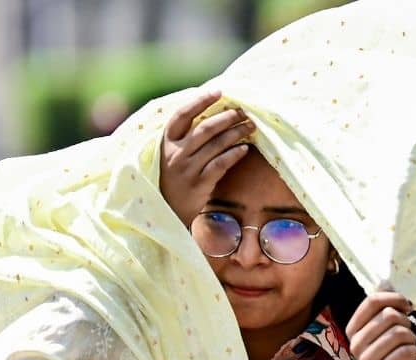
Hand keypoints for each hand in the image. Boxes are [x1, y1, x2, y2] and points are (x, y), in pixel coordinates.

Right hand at [160, 89, 254, 227]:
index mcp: (166, 141)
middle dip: (227, 117)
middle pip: (205, 128)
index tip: (219, 91)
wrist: (166, 210)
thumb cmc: (173, 176)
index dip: (200, 101)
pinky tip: (244, 148)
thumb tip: (211, 110)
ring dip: (235, 133)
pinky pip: (220, 165)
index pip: (182, 114)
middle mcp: (175, 153)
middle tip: (243, 112)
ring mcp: (186, 169)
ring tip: (250, 126)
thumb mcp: (170, 153)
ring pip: (215, 145)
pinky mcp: (198, 184)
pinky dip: (233, 155)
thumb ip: (185, 135)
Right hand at [345, 287, 415, 359]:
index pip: (372, 301)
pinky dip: (414, 353)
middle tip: (407, 334)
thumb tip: (383, 281)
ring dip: (411, 339)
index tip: (408, 305)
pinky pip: (406, 352)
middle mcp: (355, 344)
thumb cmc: (395, 353)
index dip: (394, 298)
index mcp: (353, 329)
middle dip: (406, 323)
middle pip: (389, 316)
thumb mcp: (390, 326)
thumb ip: (385, 303)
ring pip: (399, 333)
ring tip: (407, 347)